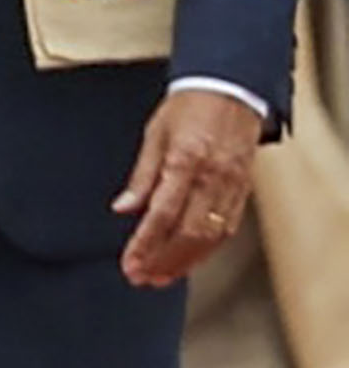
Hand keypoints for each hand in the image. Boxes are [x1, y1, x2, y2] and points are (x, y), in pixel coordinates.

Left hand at [116, 82, 267, 289]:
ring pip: (211, 235)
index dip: (146, 244)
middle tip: (141, 277)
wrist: (232, 89)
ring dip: (186, 261)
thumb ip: (142, 176)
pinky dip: (208, 247)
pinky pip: (227, 226)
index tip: (130, 264)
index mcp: (185, 161)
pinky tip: (189, 259)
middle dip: (164, 259)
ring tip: (161, 276)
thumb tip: (123, 208)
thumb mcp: (155, 135)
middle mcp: (212, 177)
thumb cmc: (188, 109)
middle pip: (189, 232)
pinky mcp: (243, 188)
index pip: (163, 214)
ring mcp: (232, 185)